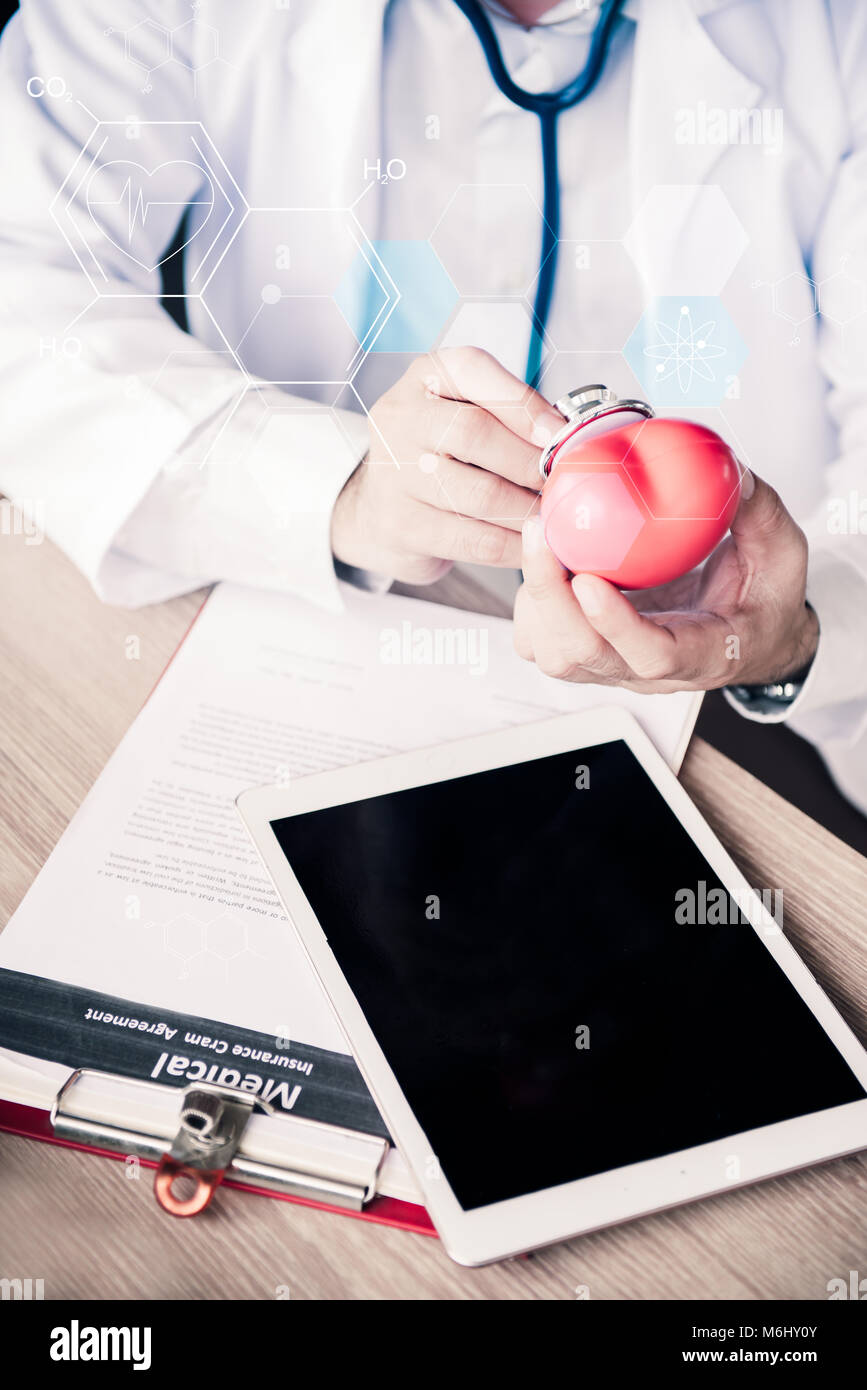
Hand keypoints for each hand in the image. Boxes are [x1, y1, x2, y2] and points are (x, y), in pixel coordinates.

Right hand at [331, 348, 563, 582]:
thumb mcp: (467, 411)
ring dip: (529, 509)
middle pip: (473, 433)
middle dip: (530, 462)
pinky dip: (514, 545)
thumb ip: (511, 412)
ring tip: (556, 515)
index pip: (472, 370)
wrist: (380, 508)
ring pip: (479, 494)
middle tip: (564, 483)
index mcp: (425, 377)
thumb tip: (573, 438)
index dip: (522, 403)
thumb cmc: (443, 453)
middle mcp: (400, 418)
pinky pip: (472, 539)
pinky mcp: (400, 526)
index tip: (561, 434)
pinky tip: (534, 544)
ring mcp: (393, 474)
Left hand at [513, 470, 819, 690]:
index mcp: (704, 653)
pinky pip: (543, 644)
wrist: (752, 636)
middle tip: (541, 533)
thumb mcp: (781, 553)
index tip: (589, 581)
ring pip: (556, 655)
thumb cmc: (765, 600)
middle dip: (551, 595)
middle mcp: (650, 672)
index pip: (653, 656)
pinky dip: (533, 605)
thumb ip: (759, 512)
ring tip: (540, 539)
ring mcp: (615, 668)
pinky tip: (544, 558)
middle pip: (584, 655)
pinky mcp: (591, 655)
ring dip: (537, 599)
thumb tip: (732, 470)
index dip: (616, 624)